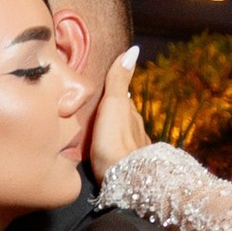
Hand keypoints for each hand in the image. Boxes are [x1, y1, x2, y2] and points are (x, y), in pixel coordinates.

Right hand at [85, 43, 147, 182]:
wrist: (124, 179)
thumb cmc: (114, 140)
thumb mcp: (114, 103)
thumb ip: (119, 80)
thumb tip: (133, 50)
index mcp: (130, 113)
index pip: (122, 99)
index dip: (114, 93)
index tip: (103, 90)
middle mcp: (135, 130)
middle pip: (123, 118)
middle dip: (112, 114)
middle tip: (96, 111)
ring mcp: (132, 151)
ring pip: (122, 137)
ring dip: (112, 134)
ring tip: (97, 134)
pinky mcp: (126, 170)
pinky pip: (119, 155)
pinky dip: (113, 151)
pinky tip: (105, 155)